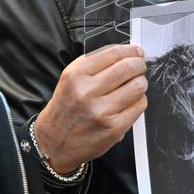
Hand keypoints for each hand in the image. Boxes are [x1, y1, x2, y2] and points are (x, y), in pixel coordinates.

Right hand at [35, 44, 147, 172]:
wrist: (53, 142)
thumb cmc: (65, 109)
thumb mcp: (70, 79)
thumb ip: (94, 63)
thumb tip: (125, 52)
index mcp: (76, 75)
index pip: (114, 53)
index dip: (131, 50)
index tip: (137, 52)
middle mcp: (87, 91)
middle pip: (129, 68)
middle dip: (139, 65)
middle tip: (139, 67)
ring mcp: (101, 111)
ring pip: (138, 86)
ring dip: (140, 83)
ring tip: (133, 85)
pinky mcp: (114, 128)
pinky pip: (139, 106)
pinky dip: (138, 101)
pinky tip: (130, 102)